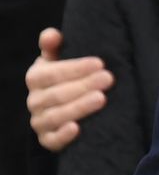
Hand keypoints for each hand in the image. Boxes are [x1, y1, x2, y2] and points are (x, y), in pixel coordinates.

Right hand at [25, 28, 111, 151]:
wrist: (61, 110)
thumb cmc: (63, 79)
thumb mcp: (57, 61)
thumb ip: (54, 47)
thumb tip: (52, 34)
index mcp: (36, 78)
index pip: (52, 72)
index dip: (75, 68)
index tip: (100, 63)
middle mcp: (34, 101)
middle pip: (57, 94)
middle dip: (84, 85)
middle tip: (108, 78)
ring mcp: (40, 121)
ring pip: (57, 115)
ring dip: (79, 107)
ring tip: (102, 98)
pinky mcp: (48, 141)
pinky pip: (53, 140)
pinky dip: (63, 136)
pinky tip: (78, 128)